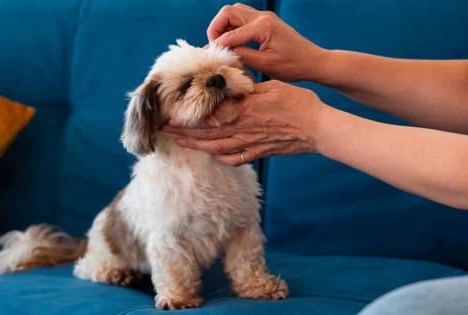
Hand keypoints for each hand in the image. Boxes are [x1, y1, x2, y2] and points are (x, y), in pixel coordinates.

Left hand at [163, 81, 325, 165]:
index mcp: (243, 110)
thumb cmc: (298, 103)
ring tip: (179, 142)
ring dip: (195, 145)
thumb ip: (248, 90)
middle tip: (164, 131)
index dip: (187, 117)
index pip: (208, 115)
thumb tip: (230, 87)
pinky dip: (221, 158)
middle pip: (206, 133)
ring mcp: (250, 143)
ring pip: (216, 147)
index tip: (170, 115)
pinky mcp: (259, 153)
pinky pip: (235, 159)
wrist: (318, 128)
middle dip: (183, 132)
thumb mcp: (272, 87)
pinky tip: (213, 155)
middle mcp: (242, 128)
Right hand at [208, 3, 327, 81]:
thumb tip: (222, 53)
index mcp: (263, 27)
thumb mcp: (265, 65)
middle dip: (216, 28)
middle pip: (228, 12)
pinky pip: (242, 17)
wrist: (313, 61)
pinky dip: (232, 27)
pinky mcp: (266, 21)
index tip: (209, 56)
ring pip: (234, 12)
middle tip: (214, 46)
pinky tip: (232, 43)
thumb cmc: (293, 66)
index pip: (231, 34)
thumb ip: (242, 56)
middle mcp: (263, 17)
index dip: (217, 45)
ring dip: (223, 26)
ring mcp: (265, 17)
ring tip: (221, 45)